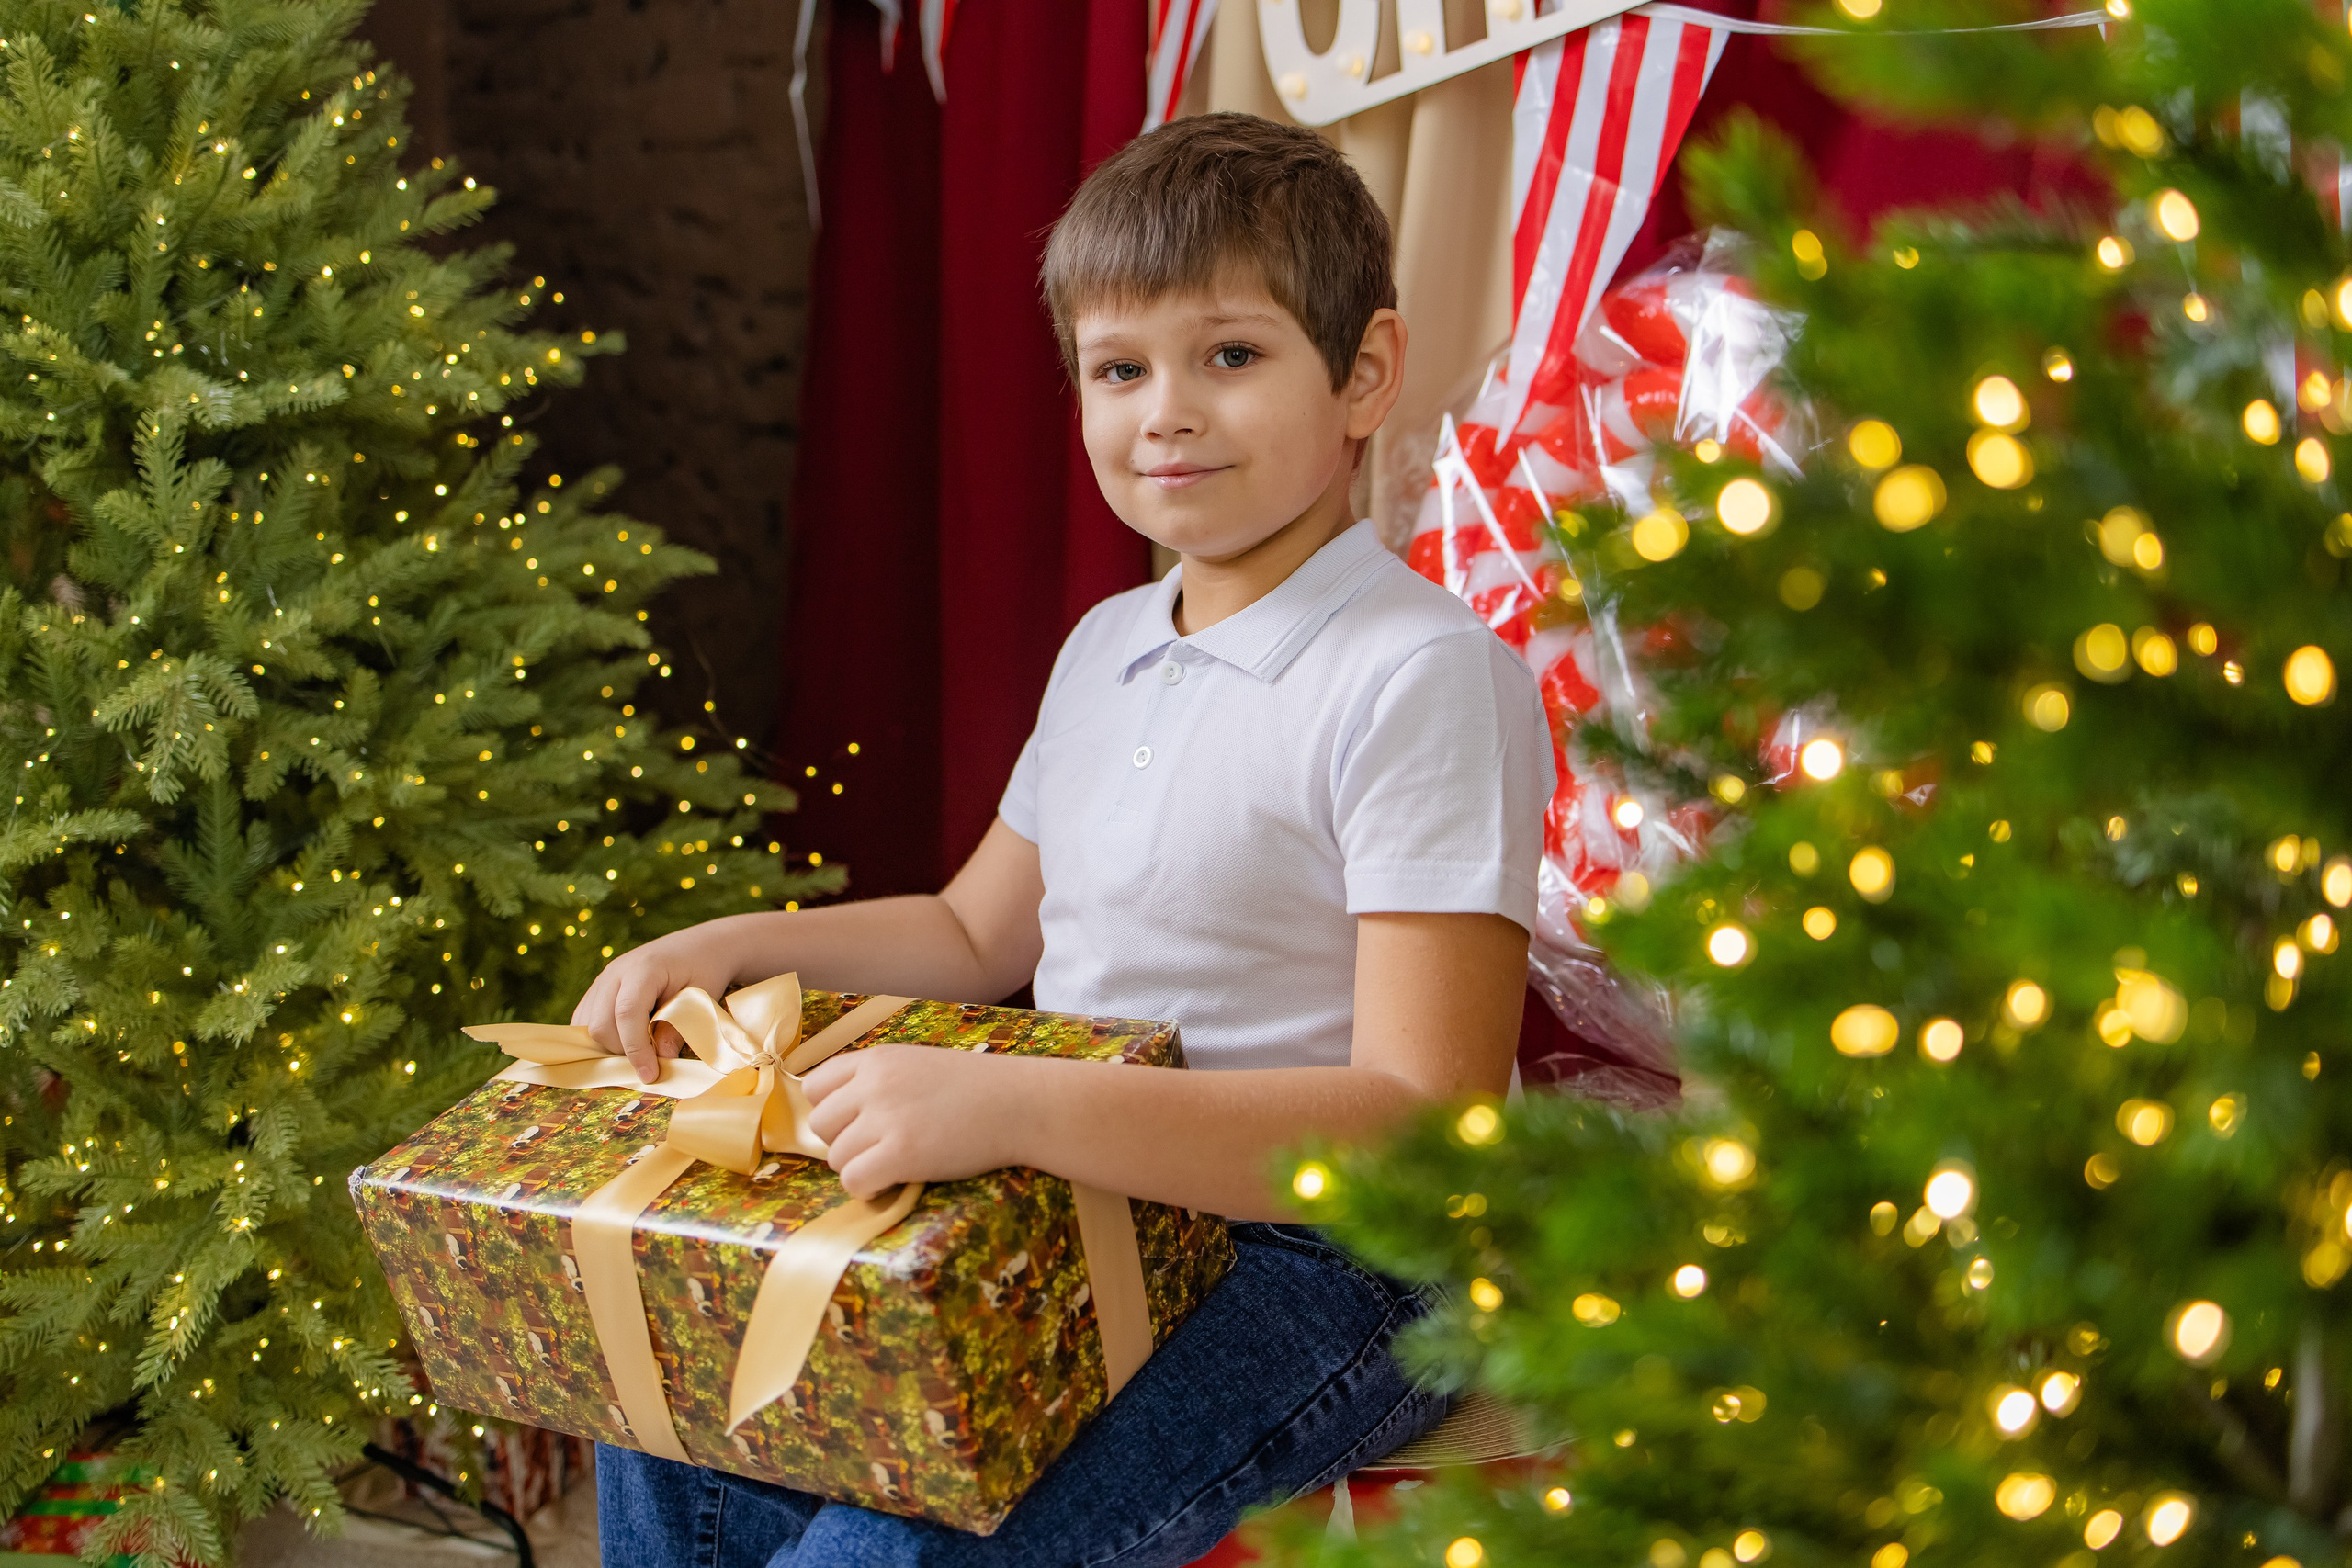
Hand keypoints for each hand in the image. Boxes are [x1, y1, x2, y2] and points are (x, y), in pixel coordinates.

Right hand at [570, 925, 744, 1083]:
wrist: (699, 945)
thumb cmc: (704, 970)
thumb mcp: (700, 999)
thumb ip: (678, 1028)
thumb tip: (659, 1060)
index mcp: (644, 968)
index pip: (626, 1014)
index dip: (635, 1049)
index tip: (650, 1075)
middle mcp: (616, 972)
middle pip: (600, 1024)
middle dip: (622, 1052)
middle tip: (651, 1063)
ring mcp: (604, 979)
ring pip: (587, 1026)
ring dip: (610, 1048)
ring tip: (641, 1051)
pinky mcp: (598, 989)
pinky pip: (586, 1021)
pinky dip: (601, 1039)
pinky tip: (626, 1043)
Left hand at [802, 1046, 1026, 1197]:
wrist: (1021, 1104)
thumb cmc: (977, 1088)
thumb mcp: (919, 1065)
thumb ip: (880, 1082)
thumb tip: (845, 1117)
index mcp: (876, 1059)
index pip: (815, 1086)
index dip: (833, 1111)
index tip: (859, 1124)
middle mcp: (873, 1084)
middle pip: (821, 1124)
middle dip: (844, 1142)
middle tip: (880, 1148)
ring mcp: (885, 1118)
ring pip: (835, 1157)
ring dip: (860, 1167)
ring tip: (894, 1165)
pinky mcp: (900, 1153)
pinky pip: (853, 1180)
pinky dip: (868, 1189)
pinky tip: (894, 1182)